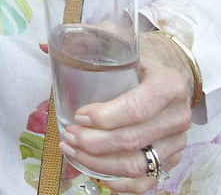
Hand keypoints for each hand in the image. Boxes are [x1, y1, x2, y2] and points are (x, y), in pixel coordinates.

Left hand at [59, 32, 193, 192]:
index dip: (105, 116)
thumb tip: (43, 45)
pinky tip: (99, 176)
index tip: (79, 115)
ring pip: (137, 164)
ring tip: (73, 150)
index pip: (137, 108)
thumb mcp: (121, 41)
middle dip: (94, 142)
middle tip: (69, 135)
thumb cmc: (143, 58)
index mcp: (169, 85)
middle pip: (133, 139)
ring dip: (100, 163)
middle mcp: (178, 116)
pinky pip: (147, 180)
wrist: (175, 72)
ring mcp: (177, 141)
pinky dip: (122, 183)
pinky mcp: (172, 158)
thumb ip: (88, 39)